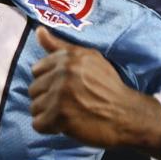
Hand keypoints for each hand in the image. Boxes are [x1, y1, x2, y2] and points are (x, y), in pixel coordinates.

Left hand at [29, 27, 160, 152]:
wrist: (127, 114)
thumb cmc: (108, 86)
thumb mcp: (88, 58)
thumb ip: (60, 46)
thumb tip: (38, 31)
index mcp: (67, 59)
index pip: (37, 70)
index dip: (49, 82)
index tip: (64, 88)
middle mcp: (62, 74)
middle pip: (33, 89)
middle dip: (47, 99)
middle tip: (67, 104)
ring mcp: (60, 96)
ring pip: (34, 107)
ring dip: (48, 114)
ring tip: (66, 114)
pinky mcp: (60, 117)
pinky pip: (38, 124)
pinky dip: (49, 128)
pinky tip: (64, 125)